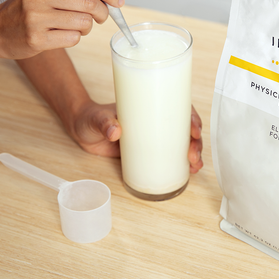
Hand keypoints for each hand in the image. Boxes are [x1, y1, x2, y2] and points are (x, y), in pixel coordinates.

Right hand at [0, 0, 122, 58]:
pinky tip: (61, 35)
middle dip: (103, 12)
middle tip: (101, 16)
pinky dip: (75, 38)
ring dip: (87, 27)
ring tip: (75, 25)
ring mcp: (36, 16)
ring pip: (84, 22)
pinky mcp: (36, 38)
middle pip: (90, 2)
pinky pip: (73, 38)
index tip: (118, 1)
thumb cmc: (28, 7)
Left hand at [70, 102, 204, 172]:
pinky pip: (171, 156)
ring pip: (182, 143)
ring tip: (195, 167)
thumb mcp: (97, 118)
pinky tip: (190, 172)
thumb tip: (115, 131)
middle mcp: (156, 121)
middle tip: (193, 155)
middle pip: (185, 128)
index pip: (177, 108)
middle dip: (195, 141)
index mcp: (149, 106)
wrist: (83, 130)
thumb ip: (104, 123)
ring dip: (194, 153)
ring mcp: (153, 137)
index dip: (191, 118)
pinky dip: (183, 164)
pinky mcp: (148, 152)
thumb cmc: (91, 118)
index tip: (194, 130)